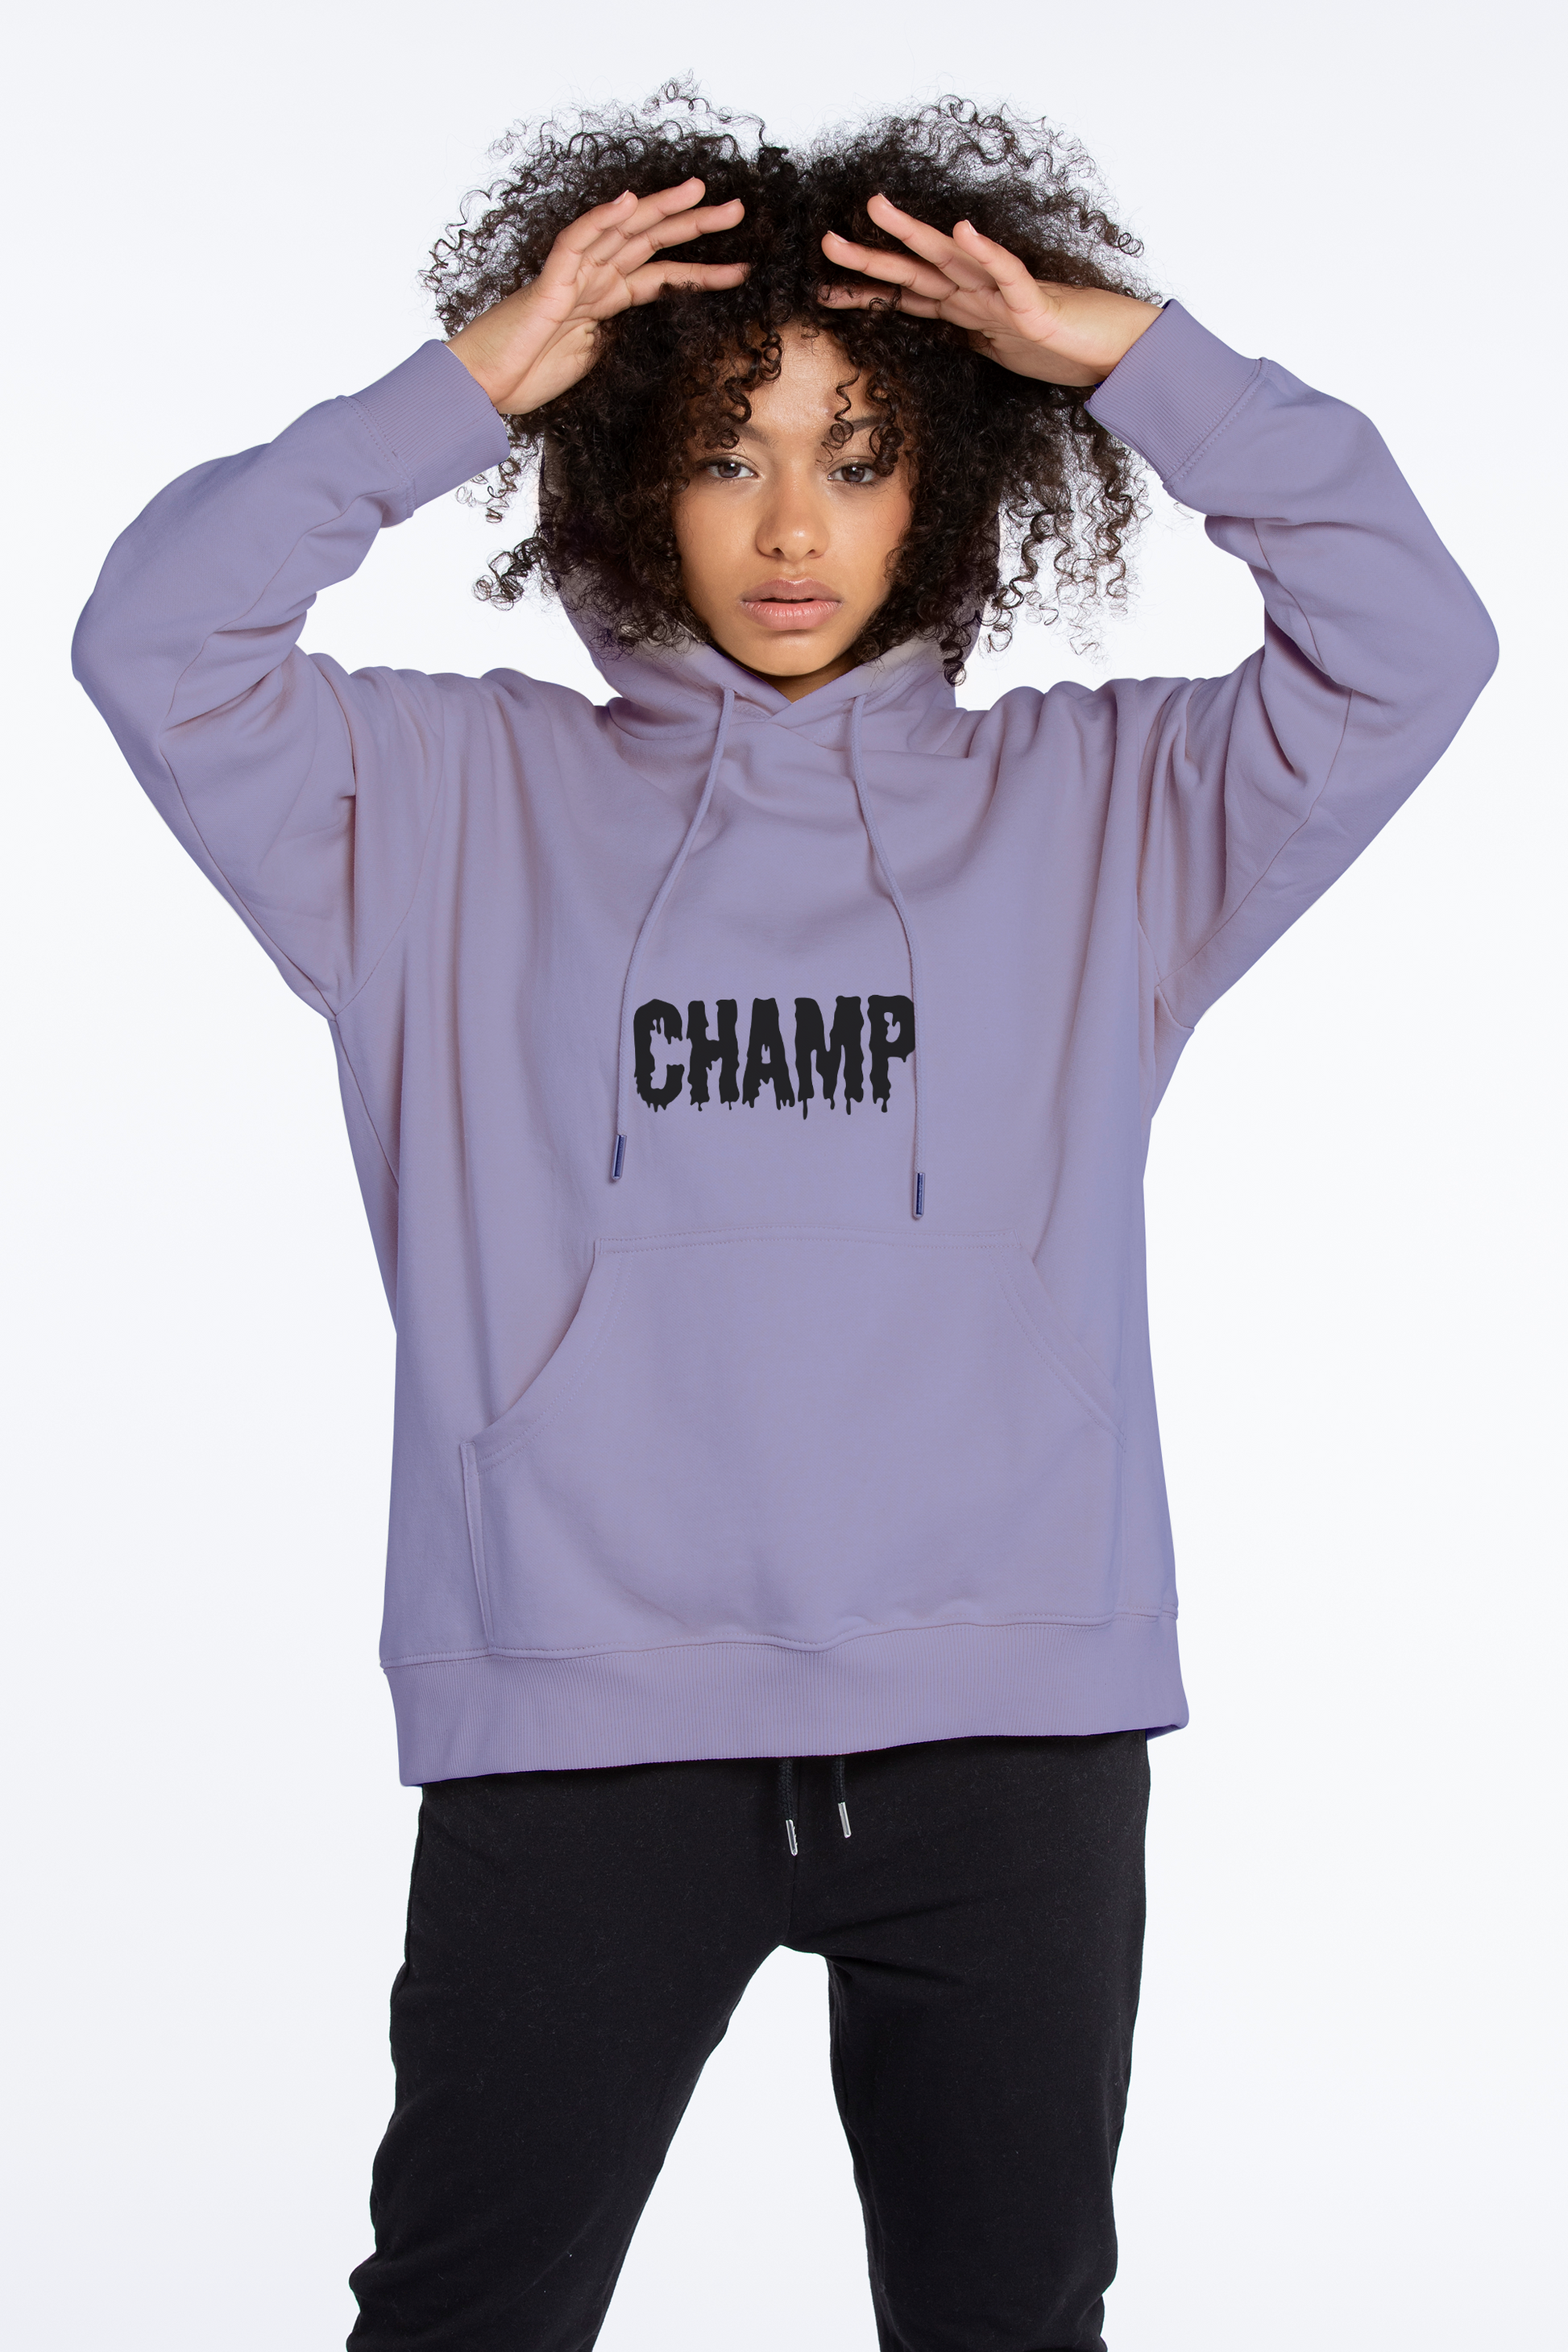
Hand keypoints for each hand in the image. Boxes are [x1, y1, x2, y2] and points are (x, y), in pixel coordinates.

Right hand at [448, 180, 746, 414]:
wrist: (482, 388)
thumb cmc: (525, 376)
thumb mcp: (589, 361)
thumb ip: (614, 340)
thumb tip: (641, 335)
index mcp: (603, 300)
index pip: (661, 277)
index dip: (702, 271)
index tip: (742, 268)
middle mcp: (591, 280)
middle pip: (650, 242)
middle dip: (694, 224)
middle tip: (738, 210)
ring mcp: (570, 278)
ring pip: (620, 232)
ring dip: (660, 209)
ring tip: (699, 191)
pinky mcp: (548, 286)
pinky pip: (576, 244)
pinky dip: (601, 221)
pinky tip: (628, 201)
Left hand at [820, 193, 1159, 388]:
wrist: (1116, 352)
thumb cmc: (1065, 348)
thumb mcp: (1003, 353)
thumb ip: (974, 341)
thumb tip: (950, 340)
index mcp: (968, 313)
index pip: (907, 300)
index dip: (866, 294)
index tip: (823, 292)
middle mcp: (980, 298)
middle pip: (916, 273)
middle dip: (870, 260)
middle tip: (825, 243)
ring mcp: (1005, 299)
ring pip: (952, 261)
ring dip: (913, 235)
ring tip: (876, 209)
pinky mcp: (1035, 307)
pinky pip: (1007, 275)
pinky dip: (985, 253)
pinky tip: (961, 230)